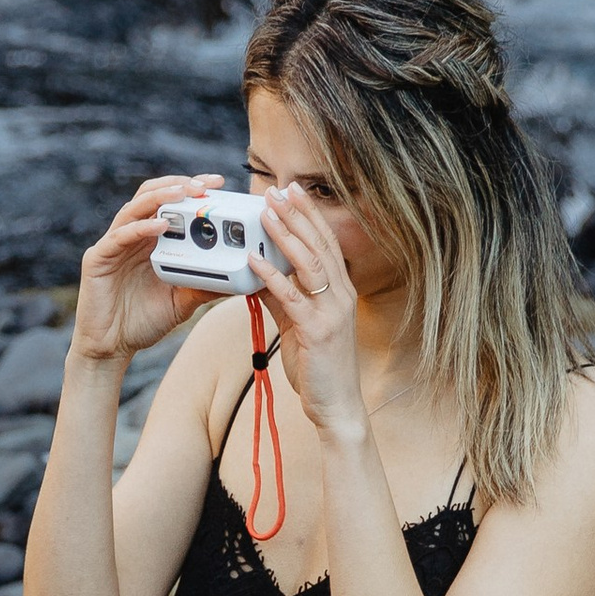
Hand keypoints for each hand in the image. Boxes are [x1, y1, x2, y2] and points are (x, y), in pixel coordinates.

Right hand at [68, 174, 221, 367]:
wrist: (112, 348)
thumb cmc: (143, 322)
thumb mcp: (183, 300)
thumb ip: (205, 285)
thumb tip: (239, 277)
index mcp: (151, 239)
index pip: (169, 201)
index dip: (192, 188)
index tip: (218, 184)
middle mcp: (132, 235)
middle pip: (152, 195)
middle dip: (179, 184)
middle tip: (205, 185)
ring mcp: (113, 245)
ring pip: (135, 207)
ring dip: (161, 196)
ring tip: (185, 193)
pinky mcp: (98, 259)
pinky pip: (120, 236)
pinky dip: (141, 227)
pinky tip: (162, 225)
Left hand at [249, 186, 366, 437]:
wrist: (336, 405)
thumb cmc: (318, 367)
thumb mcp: (298, 325)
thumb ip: (281, 298)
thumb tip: (257, 273)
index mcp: (340, 291)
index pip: (325, 243)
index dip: (308, 215)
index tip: (291, 191)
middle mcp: (341, 295)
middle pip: (319, 244)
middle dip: (297, 214)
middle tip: (276, 189)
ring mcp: (332, 312)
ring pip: (308, 264)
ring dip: (285, 235)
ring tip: (265, 213)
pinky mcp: (318, 331)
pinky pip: (292, 297)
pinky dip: (271, 276)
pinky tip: (253, 260)